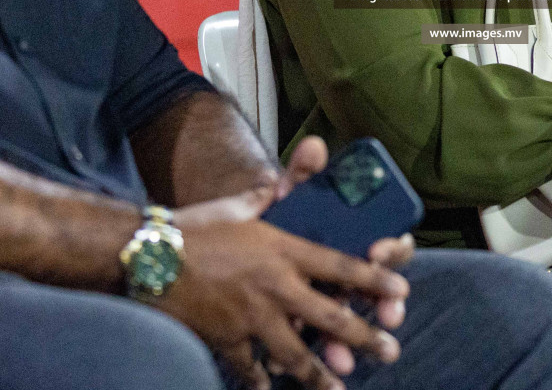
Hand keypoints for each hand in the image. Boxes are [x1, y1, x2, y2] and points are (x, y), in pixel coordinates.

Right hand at [161, 144, 408, 389]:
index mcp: (283, 249)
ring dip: (321, 375)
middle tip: (390, 350)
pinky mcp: (227, 338)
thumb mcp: (239, 204)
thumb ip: (266, 196)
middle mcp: (275, 285)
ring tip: (340, 388)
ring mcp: (252, 316)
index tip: (401, 290)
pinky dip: (261, 381)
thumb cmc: (195, 225)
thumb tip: (277, 183)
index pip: (340, 266)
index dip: (374, 279)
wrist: (149, 254)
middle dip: (364, 336)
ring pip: (296, 353)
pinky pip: (250, 368)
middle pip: (330, 317)